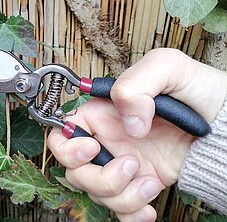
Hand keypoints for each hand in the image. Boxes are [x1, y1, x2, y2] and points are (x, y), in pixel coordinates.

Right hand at [48, 49, 226, 221]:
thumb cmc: (196, 90)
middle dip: (100, 178)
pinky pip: (120, 209)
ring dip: (122, 196)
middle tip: (132, 165)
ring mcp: (121, 165)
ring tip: (151, 181)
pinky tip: (147, 207)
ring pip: (98, 194)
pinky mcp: (138, 185)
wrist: (225, 125)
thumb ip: (135, 86)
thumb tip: (129, 125)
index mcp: (101, 113)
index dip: (68, 147)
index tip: (93, 148)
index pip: (62, 134)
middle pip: (75, 172)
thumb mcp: (167, 67)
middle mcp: (106, 141)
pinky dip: (130, 214)